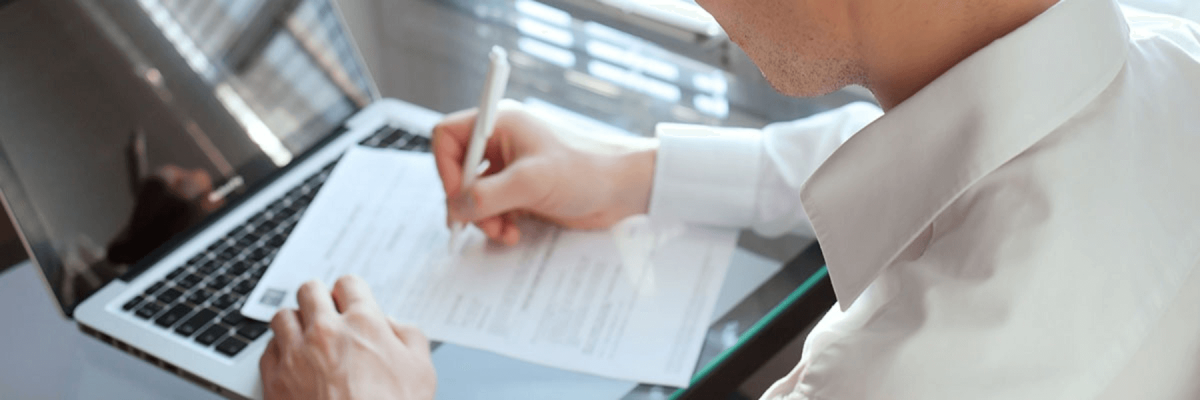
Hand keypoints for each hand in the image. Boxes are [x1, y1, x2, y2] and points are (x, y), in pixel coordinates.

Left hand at [260, 276, 435, 399]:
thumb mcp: (422, 370)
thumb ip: (408, 336)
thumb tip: (391, 324)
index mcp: (363, 323)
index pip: (348, 283)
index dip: (351, 294)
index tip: (351, 304)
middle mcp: (325, 332)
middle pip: (310, 290)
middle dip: (319, 300)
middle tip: (326, 315)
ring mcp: (295, 355)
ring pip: (282, 316)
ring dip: (295, 323)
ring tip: (306, 338)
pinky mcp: (275, 380)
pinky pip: (267, 350)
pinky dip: (279, 352)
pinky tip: (293, 363)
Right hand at [432, 100, 657, 244]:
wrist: (624, 189)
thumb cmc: (586, 171)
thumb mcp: (531, 183)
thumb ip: (487, 196)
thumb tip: (455, 209)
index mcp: (501, 124)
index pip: (449, 137)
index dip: (446, 167)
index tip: (460, 195)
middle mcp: (502, 143)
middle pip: (459, 171)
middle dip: (467, 202)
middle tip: (480, 222)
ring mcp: (512, 168)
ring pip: (474, 195)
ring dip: (483, 218)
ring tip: (502, 232)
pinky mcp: (522, 191)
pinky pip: (493, 208)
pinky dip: (497, 224)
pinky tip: (513, 234)